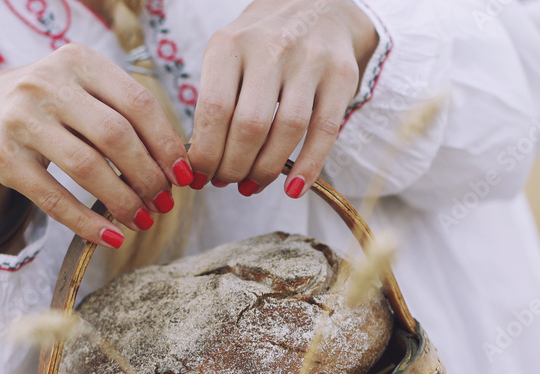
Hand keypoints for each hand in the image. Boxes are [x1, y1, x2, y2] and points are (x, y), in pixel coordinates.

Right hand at [0, 43, 191, 247]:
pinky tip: (112, 238)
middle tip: (165, 203)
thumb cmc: (55, 111)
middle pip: (116, 136)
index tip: (185, 177)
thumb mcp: (87, 97)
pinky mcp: (0, 155)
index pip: (138, 104)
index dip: (168, 145)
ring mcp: (19, 118)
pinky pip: (54, 197)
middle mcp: (46, 83)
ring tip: (144, 219)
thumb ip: (129, 120)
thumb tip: (181, 169)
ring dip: (124, 201)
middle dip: (149, 177)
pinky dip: (88, 223)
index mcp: (79, 62)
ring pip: (87, 167)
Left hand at [187, 0, 377, 198]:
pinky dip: (308, 167)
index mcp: (230, 44)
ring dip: (267, 170)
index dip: (206, 153)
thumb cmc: (263, 44)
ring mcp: (309, 61)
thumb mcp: (229, 56)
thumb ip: (216, 100)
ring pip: (286, 132)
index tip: (199, 176)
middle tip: (228, 183)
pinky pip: (324, 132)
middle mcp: (270, 48)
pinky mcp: (340, 76)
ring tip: (253, 186)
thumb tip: (201, 162)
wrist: (316, 5)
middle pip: (249, 126)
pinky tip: (293, 188)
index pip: (214, 110)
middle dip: (234, 167)